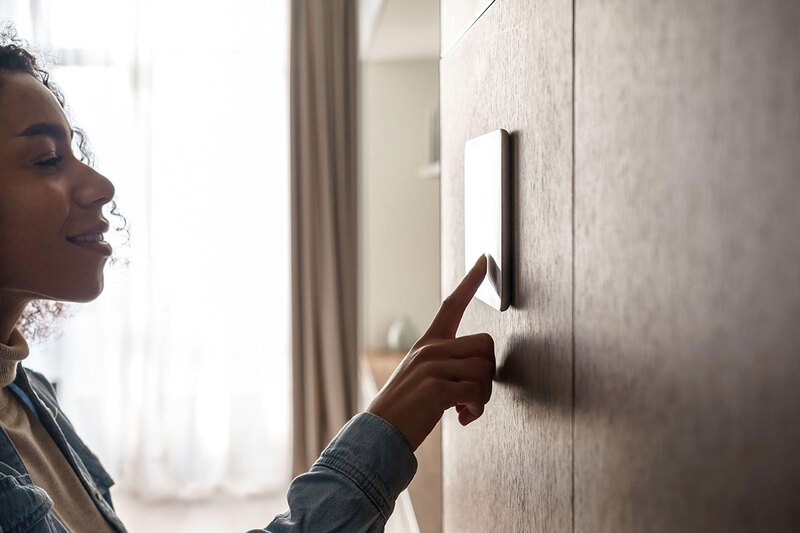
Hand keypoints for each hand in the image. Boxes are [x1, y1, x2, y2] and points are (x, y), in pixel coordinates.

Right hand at [366, 255, 495, 451]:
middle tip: (473, 395)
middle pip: (485, 344)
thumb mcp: (423, 376)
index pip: (452, 304)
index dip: (471, 282)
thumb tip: (481, 369)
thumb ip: (448, 364)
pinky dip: (475, 410)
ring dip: (483, 396)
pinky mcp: (436, 388)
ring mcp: (432, 366)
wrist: (379, 432)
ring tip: (464, 410)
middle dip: (489, 373)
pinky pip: (477, 393)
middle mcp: (431, 348)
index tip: (485, 259)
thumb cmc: (406, 408)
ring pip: (484, 370)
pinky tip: (461, 418)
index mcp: (428, 343)